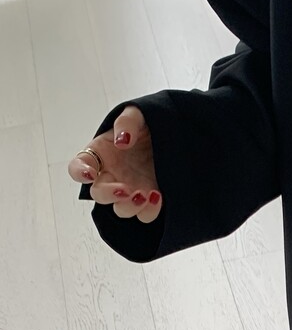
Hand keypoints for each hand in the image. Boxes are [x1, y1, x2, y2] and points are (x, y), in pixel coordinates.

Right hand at [67, 105, 161, 222]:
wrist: (176, 136)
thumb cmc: (149, 124)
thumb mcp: (138, 114)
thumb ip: (126, 122)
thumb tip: (121, 140)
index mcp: (100, 154)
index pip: (78, 167)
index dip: (80, 172)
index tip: (90, 174)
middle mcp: (111, 176)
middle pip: (98, 194)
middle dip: (109, 194)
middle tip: (125, 190)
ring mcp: (129, 190)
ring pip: (120, 209)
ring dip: (130, 206)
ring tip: (145, 194)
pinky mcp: (148, 201)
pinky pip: (143, 215)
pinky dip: (149, 211)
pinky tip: (157, 196)